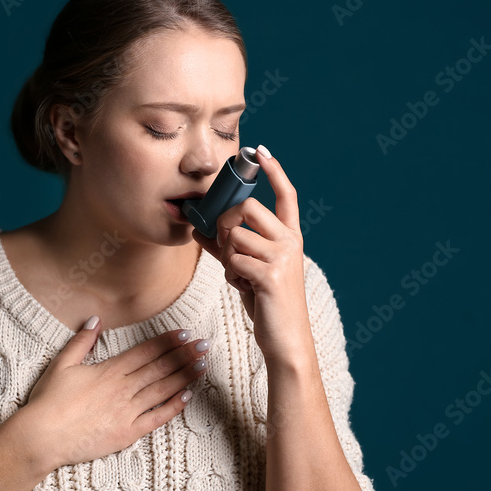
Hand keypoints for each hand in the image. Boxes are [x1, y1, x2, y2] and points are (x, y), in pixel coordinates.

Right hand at [19, 321, 210, 468]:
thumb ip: (82, 341)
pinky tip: (188, 397)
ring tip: (203, 365)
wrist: (42, 437)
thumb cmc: (48, 401)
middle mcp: (123, 388)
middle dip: (185, 354)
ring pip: (163, 390)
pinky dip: (173, 407)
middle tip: (206, 344)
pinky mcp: (127, 433)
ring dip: (185, 376)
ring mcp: (127, 411)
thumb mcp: (62, 364)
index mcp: (109, 370)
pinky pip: (156, 418)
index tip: (186, 333)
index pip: (145, 352)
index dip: (168, 342)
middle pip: (160, 368)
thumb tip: (95, 319)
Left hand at [191, 146, 310, 363]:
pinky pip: (233, 261)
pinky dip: (230, 275)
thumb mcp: (247, 270)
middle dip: (227, 223)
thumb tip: (199, 230)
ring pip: (236, 236)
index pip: (287, 195)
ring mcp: (283, 257)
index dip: (274, 171)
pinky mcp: (270, 275)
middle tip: (226, 245)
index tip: (261, 151)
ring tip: (240, 276)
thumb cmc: (267, 302)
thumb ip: (227, 248)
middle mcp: (291, 242)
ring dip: (228, 257)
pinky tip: (244, 288)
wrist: (285, 338)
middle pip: (248, 208)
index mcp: (290, 237)